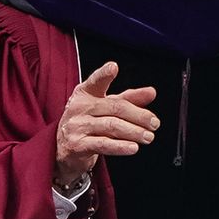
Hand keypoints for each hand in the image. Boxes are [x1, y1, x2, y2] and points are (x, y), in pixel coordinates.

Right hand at [55, 62, 157, 187]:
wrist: (63, 150)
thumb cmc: (88, 124)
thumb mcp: (106, 108)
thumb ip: (129, 99)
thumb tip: (151, 92)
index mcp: (86, 93)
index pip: (96, 81)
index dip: (104, 74)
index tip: (113, 67)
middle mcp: (79, 107)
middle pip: (114, 107)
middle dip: (138, 115)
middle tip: (154, 123)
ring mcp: (77, 126)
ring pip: (111, 126)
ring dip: (133, 132)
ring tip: (148, 136)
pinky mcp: (77, 145)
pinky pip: (102, 144)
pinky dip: (120, 146)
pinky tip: (133, 147)